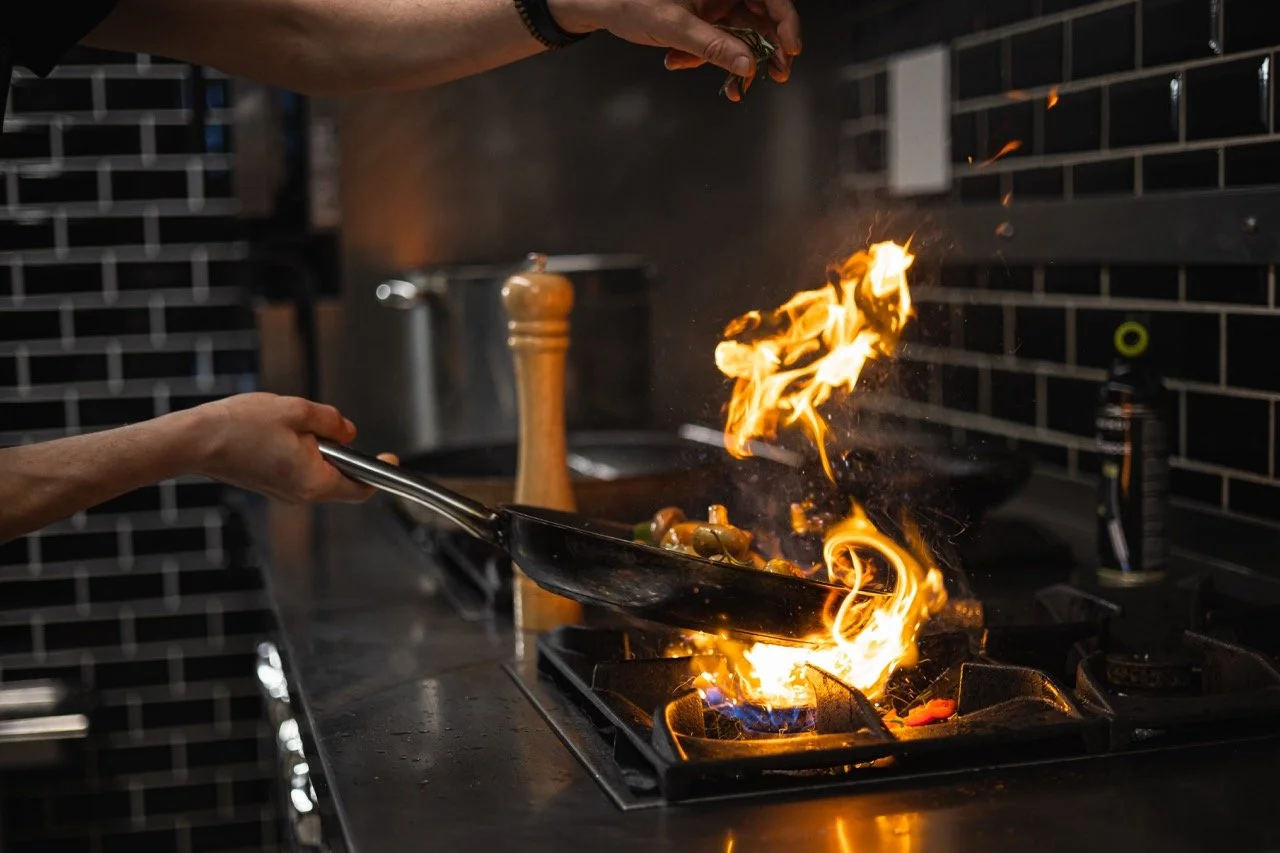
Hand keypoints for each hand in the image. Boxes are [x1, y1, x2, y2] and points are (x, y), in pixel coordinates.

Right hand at [187, 393, 397, 503]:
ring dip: (315, 448)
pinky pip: (297, 470)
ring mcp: (283, 493)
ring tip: (289, 423)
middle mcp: (301, 495)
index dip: (380, 472)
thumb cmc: (241, 426)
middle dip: (338, 448)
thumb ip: (332, 422)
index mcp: (314, 481)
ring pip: (316, 471)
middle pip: (339, 477)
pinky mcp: (269, 486)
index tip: (390, 457)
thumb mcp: (298, 411)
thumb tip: (348, 432)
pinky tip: (277, 432)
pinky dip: (298, 451)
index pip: (361, 488)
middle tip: (321, 424)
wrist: (194, 441)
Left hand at [550, 0, 801, 100]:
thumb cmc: (632, 1)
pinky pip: (720, 42)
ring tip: (726, 85)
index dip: (787, 21)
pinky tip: (679, 62)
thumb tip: (747, 66)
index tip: (790, 50)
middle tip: (775, 76)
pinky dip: (707, 58)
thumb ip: (712, 46)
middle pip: (763, 16)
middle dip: (766, 49)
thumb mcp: (673, 25)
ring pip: (743, 34)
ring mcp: (716, 3)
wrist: (601, 4)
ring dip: (734, 60)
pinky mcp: (705, 18)